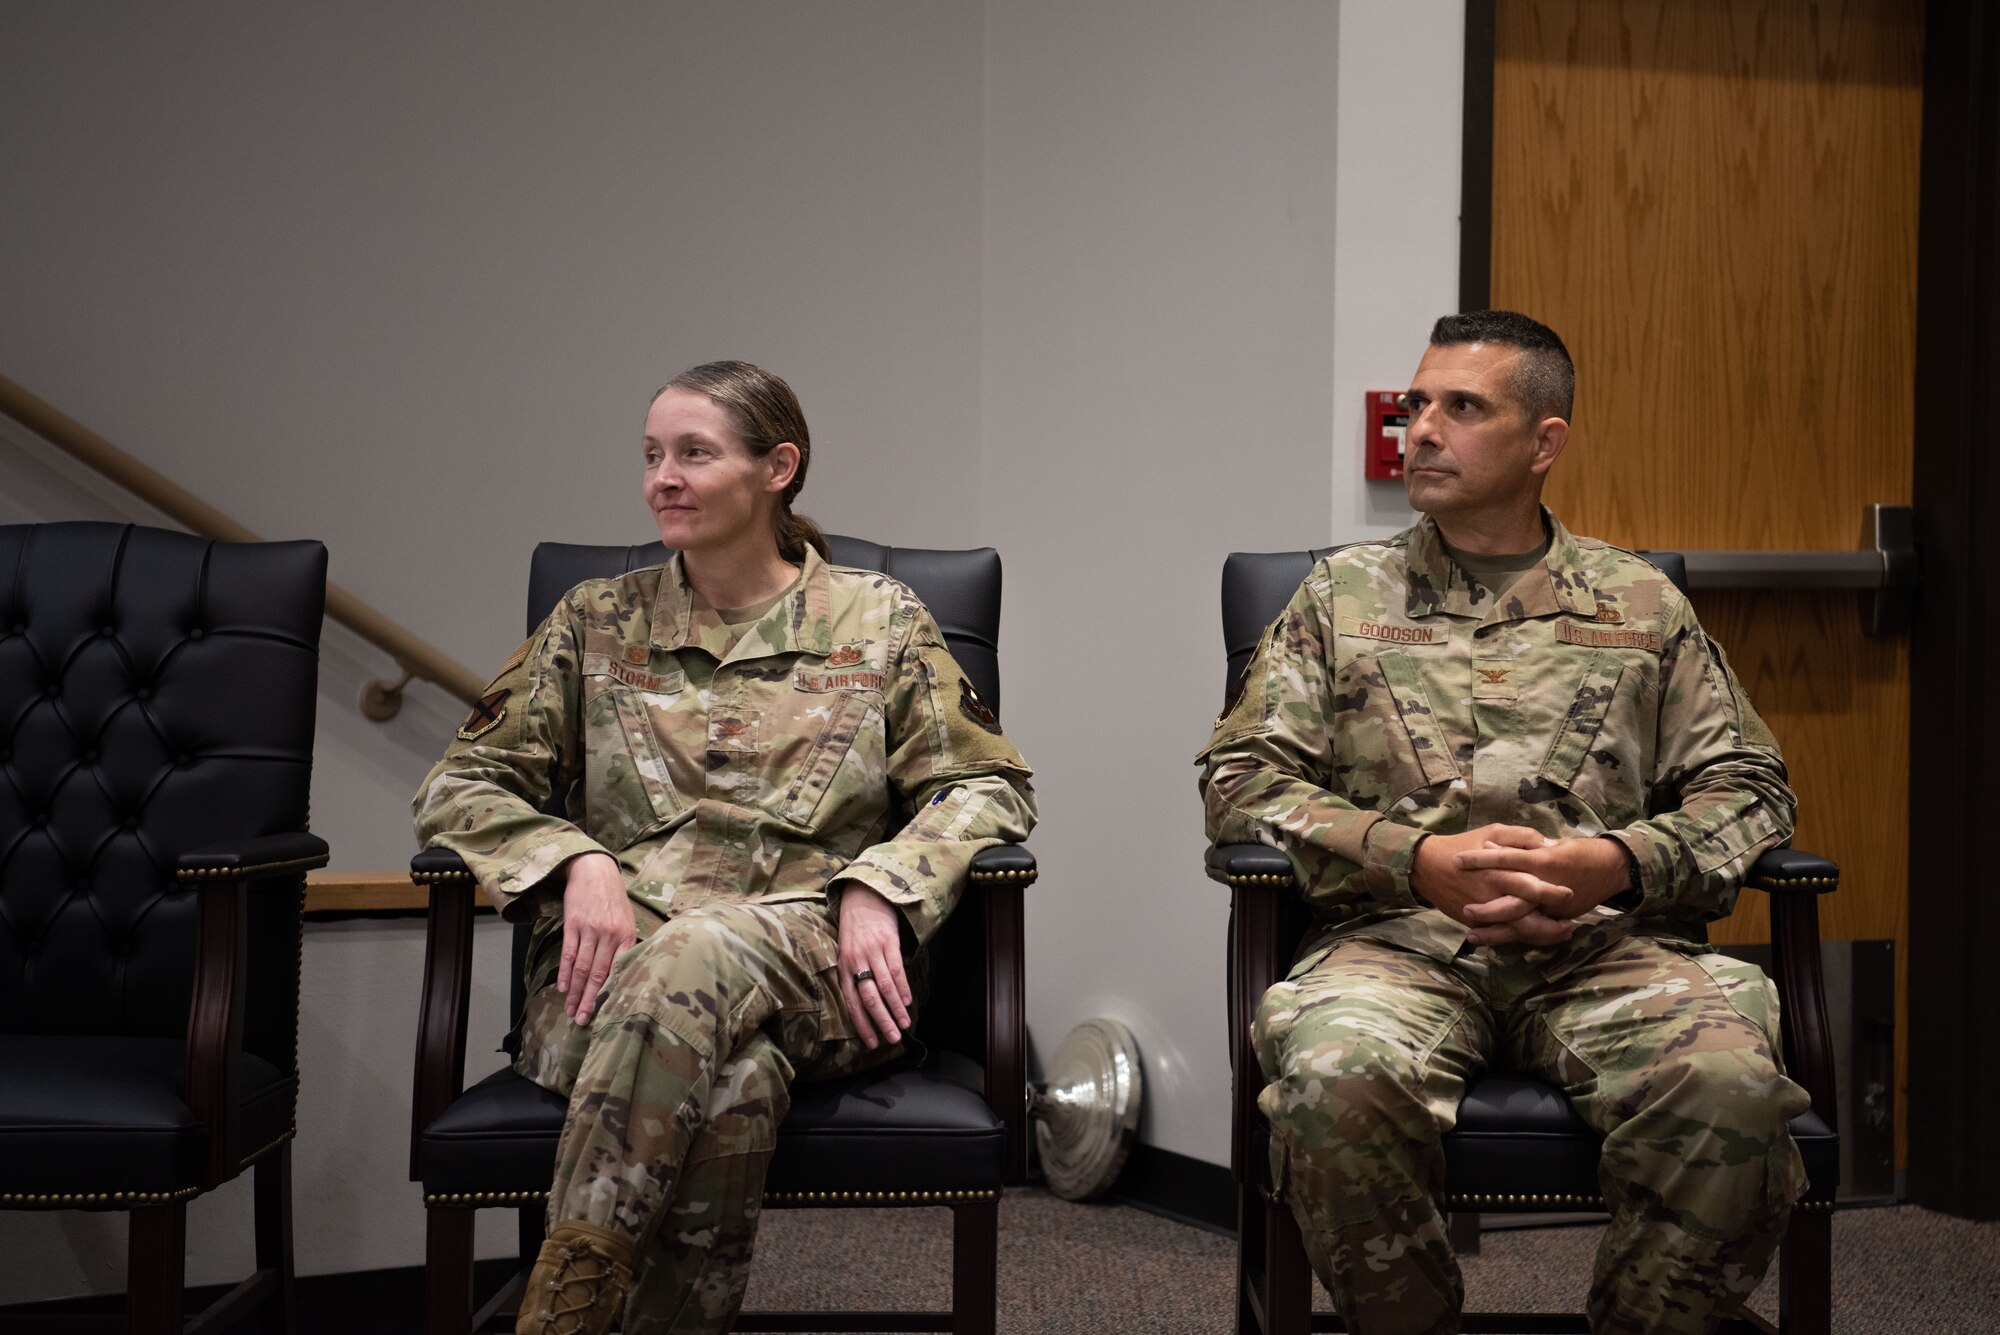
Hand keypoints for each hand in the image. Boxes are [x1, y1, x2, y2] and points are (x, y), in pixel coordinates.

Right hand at [559, 853, 635, 1025]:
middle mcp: (609, 934)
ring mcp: (590, 929)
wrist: (595, 870)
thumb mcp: (628, 919)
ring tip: (570, 1011)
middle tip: (584, 1021)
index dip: (610, 993)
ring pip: (581, 967)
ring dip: (574, 992)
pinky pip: (568, 953)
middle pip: (597, 974)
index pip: (618, 970)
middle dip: (589, 1000)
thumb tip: (624, 973)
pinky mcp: (573, 924)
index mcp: (627, 935)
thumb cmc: (614, 898)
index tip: (606, 1013)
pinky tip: (562, 988)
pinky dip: (564, 972)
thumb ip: (626, 945)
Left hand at [836, 882, 912, 1049]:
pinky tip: (908, 1001)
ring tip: (904, 1024)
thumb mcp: (846, 953)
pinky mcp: (887, 942)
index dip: (862, 1025)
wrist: (863, 898)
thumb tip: (866, 1006)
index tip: (872, 1044)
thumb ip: (852, 977)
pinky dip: (903, 988)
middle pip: (869, 998)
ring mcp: (872, 952)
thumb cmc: (855, 931)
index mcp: (843, 968)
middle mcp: (855, 962)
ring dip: (896, 1008)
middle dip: (882, 1022)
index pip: (852, 1003)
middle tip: (893, 1040)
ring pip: (885, 987)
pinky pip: (896, 970)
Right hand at [1411, 824, 1576, 946]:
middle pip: (1524, 917)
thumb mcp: (1492, 831)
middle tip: (1570, 925)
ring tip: (1561, 932)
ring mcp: (1482, 912)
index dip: (1551, 893)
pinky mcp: (1474, 922)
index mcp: (1497, 871)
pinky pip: (1500, 934)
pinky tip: (1538, 936)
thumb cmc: (1463, 845)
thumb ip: (1521, 837)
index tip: (1569, 894)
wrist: (1426, 865)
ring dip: (1541, 936)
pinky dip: (1520, 938)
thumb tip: (1548, 844)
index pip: (1528, 886)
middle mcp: (1491, 895)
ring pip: (1515, 931)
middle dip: (1550, 925)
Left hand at [1450, 835, 1630, 929]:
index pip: (1505, 859)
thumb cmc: (1580, 852)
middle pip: (1510, 900)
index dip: (1480, 860)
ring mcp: (1551, 906)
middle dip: (1485, 908)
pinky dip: (1514, 938)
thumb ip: (1523, 846)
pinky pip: (1533, 932)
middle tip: (1463, 909)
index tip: (1456, 860)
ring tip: (1472, 935)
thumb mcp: (1551, 843)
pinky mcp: (1558, 918)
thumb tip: (1494, 847)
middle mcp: (1544, 886)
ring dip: (1495, 931)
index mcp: (1541, 860)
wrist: (1612, 867)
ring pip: (1520, 923)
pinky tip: (1495, 943)